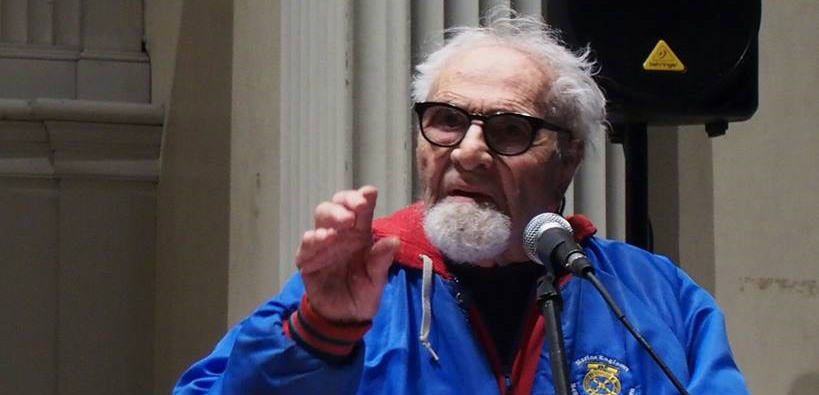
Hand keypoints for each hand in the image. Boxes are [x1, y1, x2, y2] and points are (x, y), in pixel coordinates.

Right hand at [295, 186, 399, 322]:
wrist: (343, 318)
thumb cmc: (363, 293)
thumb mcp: (376, 281)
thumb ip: (381, 261)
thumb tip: (394, 240)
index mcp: (360, 234)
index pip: (361, 210)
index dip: (364, 198)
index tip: (370, 192)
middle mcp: (340, 234)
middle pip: (337, 206)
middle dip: (345, 202)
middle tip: (356, 208)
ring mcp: (322, 245)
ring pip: (321, 218)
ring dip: (331, 216)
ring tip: (342, 223)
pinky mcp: (307, 260)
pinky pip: (306, 245)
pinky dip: (313, 239)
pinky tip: (323, 239)